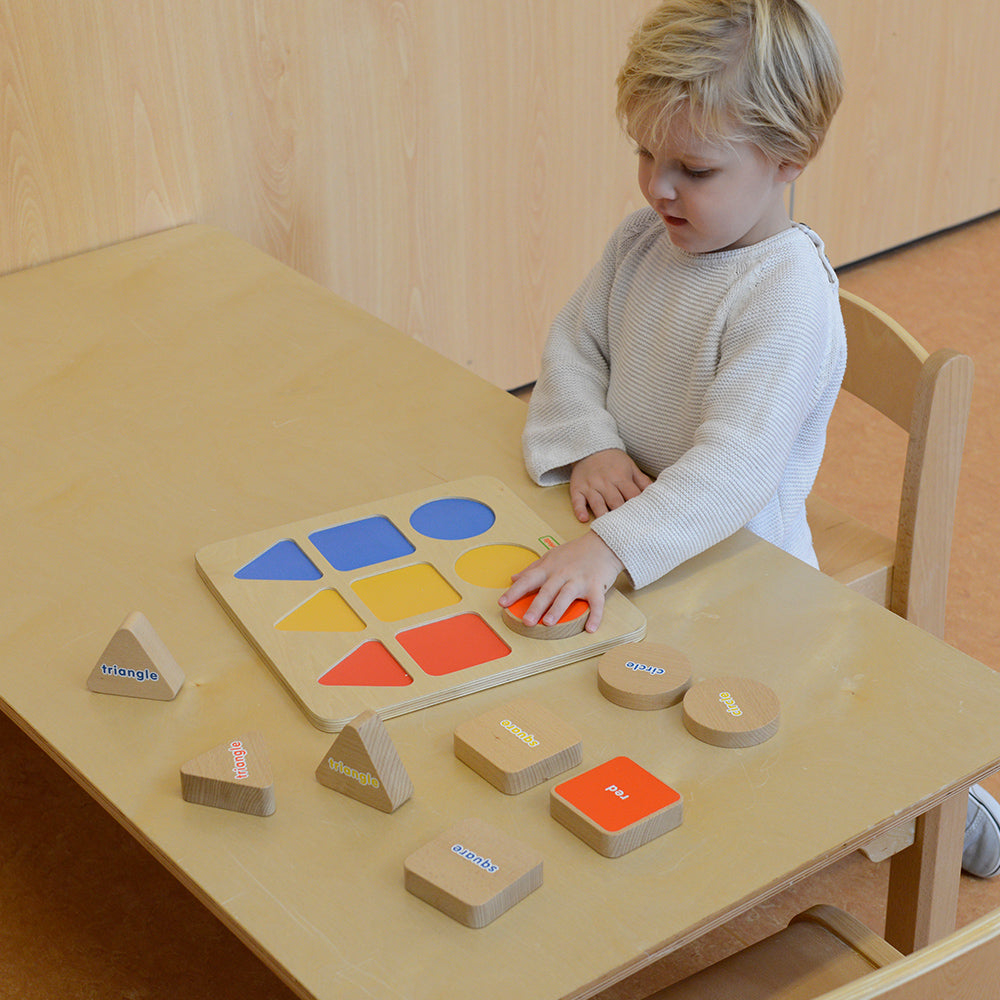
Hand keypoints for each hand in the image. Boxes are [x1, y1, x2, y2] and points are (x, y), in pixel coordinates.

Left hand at [498, 531, 624, 632]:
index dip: (514, 591)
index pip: (528, 579)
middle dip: (536, 606)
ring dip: (557, 609)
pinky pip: (596, 603)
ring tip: (548, 623)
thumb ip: (532, 568)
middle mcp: (563, 574)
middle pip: (547, 591)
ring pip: (567, 595)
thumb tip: (513, 578)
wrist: (604, 543)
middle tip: (526, 621)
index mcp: (550, 567)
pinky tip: (590, 628)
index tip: (502, 602)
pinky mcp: (597, 586)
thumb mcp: (551, 555)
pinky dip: (595, 616)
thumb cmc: (576, 551)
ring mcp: (580, 580)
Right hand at [569, 449, 652, 521]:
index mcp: (621, 477)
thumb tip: (657, 494)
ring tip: (608, 528)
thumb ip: (642, 481)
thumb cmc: (614, 461)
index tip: (644, 519)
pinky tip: (583, 519)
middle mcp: (605, 482)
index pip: (632, 495)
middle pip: (615, 502)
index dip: (638, 507)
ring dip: (602, 515)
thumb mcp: (630, 467)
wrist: (591, 448)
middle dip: (621, 515)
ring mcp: (590, 486)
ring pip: (597, 503)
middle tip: (628, 530)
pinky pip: (577, 501)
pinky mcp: (577, 488)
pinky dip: (579, 510)